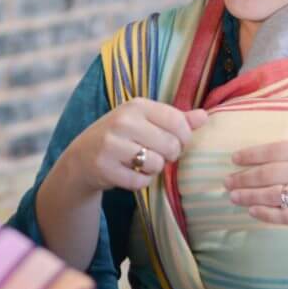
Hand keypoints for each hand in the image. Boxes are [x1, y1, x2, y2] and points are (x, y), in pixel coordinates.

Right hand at [63, 98, 207, 195]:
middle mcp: (123, 121)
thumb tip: (205, 116)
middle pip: (171, 145)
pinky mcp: (105, 167)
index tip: (175, 141)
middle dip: (168, 155)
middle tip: (154, 153)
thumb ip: (176, 119)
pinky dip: (140, 182)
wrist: (82, 156)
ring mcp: (112, 144)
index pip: (177, 121)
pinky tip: (129, 173)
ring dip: (153, 169)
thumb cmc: (121, 136)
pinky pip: (141, 182)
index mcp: (136, 106)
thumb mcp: (145, 121)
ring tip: (140, 163)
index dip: (184, 137)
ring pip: (156, 164)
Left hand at [224, 88, 287, 230]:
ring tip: (232, 197)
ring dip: (249, 197)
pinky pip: (286, 217)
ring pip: (272, 196)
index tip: (234, 159)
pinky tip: (254, 212)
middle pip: (267, 174)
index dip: (251, 155)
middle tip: (225, 181)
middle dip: (243, 178)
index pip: (273, 151)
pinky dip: (267, 215)